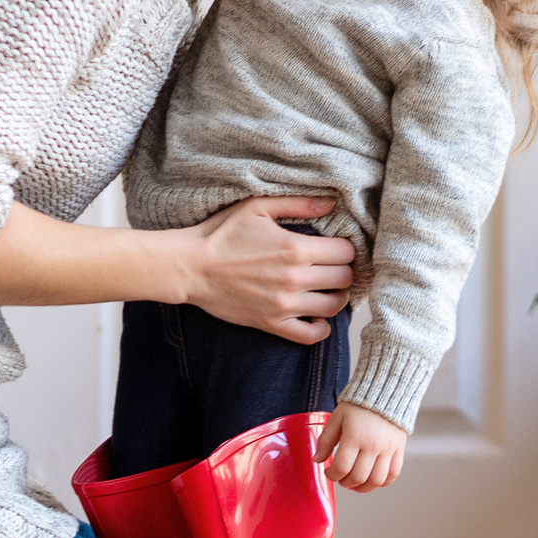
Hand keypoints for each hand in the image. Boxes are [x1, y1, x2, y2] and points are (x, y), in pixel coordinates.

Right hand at [180, 194, 353, 341]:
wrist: (192, 268)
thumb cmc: (222, 234)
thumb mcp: (258, 207)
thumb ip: (298, 204)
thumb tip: (331, 202)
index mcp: (296, 248)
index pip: (346, 252)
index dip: (345, 247)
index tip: (336, 246)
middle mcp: (295, 279)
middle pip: (345, 279)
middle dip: (343, 270)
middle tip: (332, 266)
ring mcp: (285, 305)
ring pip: (335, 306)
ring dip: (336, 296)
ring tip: (326, 287)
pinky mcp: (272, 324)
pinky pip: (311, 335)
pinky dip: (321, 327)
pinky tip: (316, 314)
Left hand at [318, 403, 405, 491]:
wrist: (386, 391)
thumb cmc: (358, 405)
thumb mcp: (337, 418)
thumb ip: (326, 440)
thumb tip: (317, 460)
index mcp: (354, 437)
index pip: (342, 467)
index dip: (332, 475)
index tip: (329, 472)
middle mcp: (372, 445)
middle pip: (358, 477)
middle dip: (346, 483)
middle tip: (341, 479)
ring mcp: (388, 449)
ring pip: (376, 480)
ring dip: (364, 488)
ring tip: (355, 484)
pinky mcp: (399, 449)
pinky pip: (393, 474)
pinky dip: (383, 482)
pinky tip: (373, 480)